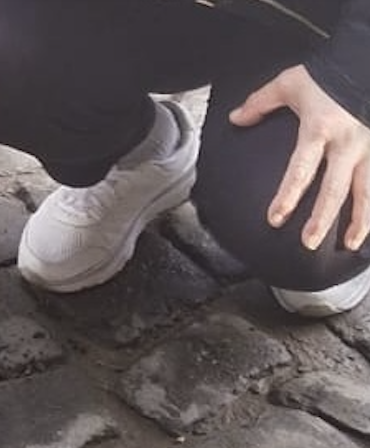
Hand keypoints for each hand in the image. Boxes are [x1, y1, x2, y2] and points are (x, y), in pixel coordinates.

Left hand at [230, 64, 369, 250]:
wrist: (368, 57)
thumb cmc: (329, 71)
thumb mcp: (291, 82)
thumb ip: (261, 102)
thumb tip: (235, 119)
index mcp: (320, 130)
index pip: (300, 170)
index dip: (287, 197)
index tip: (275, 219)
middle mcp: (348, 142)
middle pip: (335, 188)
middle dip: (322, 219)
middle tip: (309, 243)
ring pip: (367, 190)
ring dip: (360, 219)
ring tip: (350, 244)